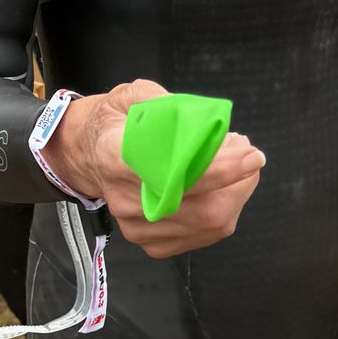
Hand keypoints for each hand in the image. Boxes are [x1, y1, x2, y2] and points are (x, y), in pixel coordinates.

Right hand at [47, 79, 265, 259]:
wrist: (87, 155)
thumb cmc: (117, 122)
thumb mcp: (134, 95)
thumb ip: (169, 104)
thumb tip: (210, 122)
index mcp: (116, 156)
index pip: (173, 170)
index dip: (218, 167)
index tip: (250, 152)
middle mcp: (125, 199)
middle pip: (201, 207)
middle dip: (239, 182)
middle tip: (246, 152)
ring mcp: (137, 226)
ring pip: (208, 224)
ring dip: (236, 194)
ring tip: (237, 165)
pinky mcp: (150, 242)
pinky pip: (203, 234)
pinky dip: (224, 210)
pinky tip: (221, 188)